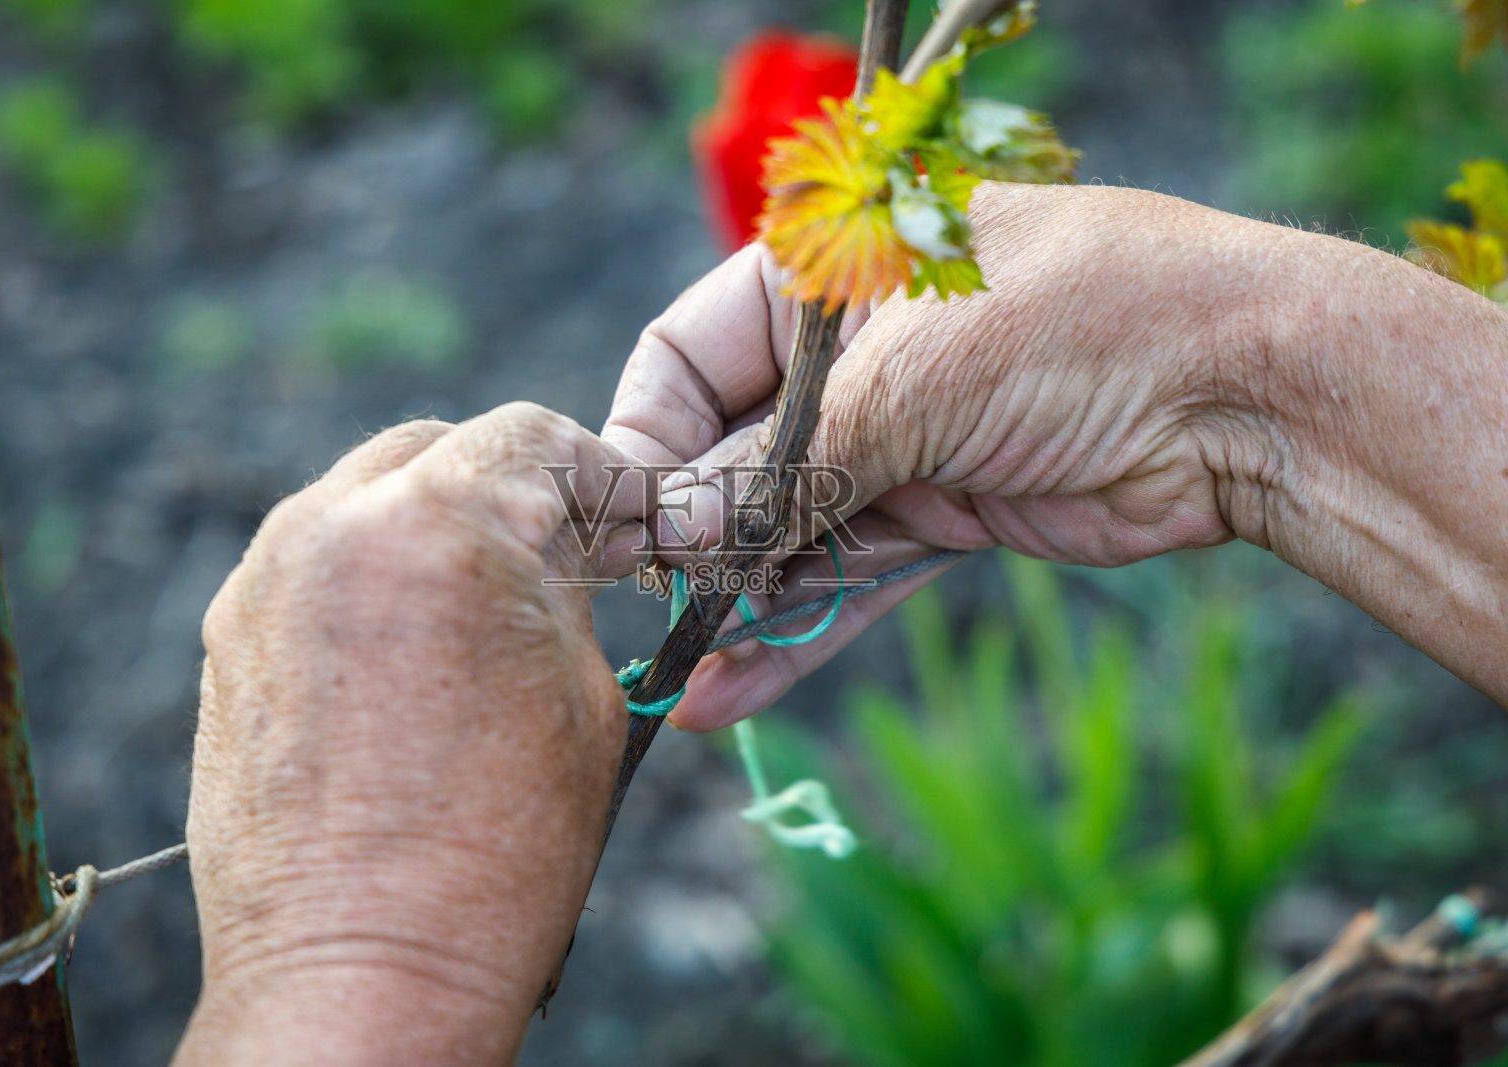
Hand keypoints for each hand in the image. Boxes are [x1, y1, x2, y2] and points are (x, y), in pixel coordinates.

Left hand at [176, 404, 654, 1065]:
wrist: (363, 967)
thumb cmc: (499, 850)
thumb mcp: (583, 690)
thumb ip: (565, 582)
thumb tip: (568, 541)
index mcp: (441, 524)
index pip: (531, 434)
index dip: (597, 473)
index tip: (624, 522)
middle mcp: (336, 525)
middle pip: (441, 450)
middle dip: (510, 490)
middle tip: (562, 556)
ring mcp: (268, 576)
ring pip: (369, 498)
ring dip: (436, 527)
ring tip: (485, 605)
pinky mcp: (230, 633)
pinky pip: (317, 562)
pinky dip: (373, 575)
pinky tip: (413, 649)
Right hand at [606, 181, 1507, 727]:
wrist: (1245, 391)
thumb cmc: (1075, 325)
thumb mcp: (907, 381)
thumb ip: (780, 467)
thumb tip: (665, 532)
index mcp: (825, 275)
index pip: (689, 354)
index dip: (648, 437)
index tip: (624, 522)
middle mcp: (853, 358)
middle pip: (732, 452)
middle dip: (692, 536)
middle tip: (651, 616)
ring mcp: (899, 438)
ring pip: (787, 528)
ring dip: (738, 601)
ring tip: (677, 675)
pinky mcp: (942, 513)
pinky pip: (848, 577)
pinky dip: (798, 629)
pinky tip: (734, 692)